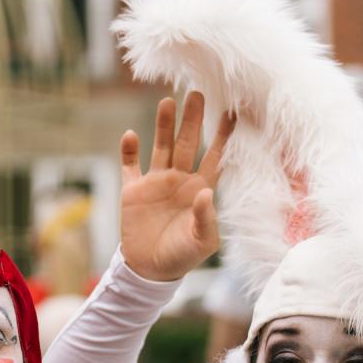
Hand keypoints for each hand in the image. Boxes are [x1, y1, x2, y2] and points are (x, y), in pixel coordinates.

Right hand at [119, 91, 235, 282]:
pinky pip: (130, 166)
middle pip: (188, 143)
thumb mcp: (202, 242)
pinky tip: (130, 136)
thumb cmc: (182, 256)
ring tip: (167, 102)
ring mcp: (156, 182)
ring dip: (163, 126)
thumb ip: (206, 217)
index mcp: (200, 188)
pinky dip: (129, 151)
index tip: (232, 111)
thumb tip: (204, 192)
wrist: (149, 270)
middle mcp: (179, 179)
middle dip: (192, 119)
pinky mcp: (133, 191)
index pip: (215, 155)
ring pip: (161, 147)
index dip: (223, 135)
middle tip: (197, 93)